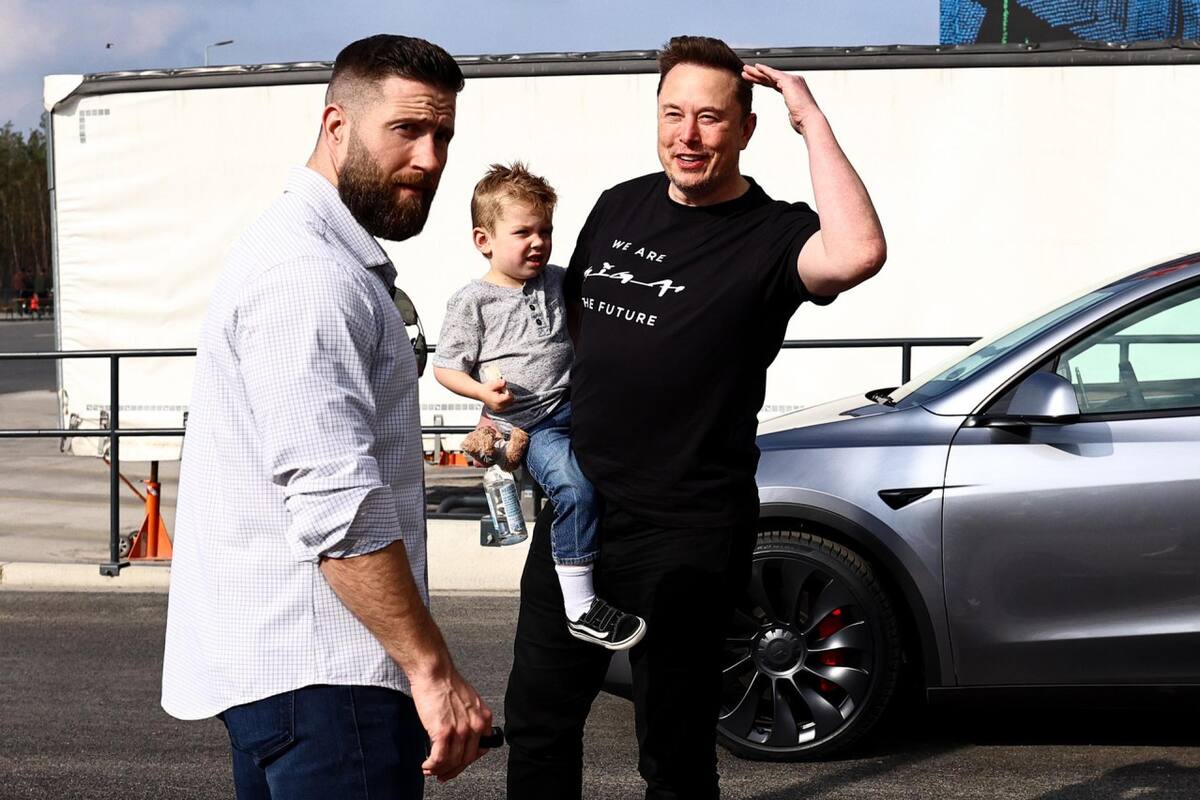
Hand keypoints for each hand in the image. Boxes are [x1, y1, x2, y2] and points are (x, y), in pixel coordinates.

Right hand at [409, 665, 493, 781]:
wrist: (434, 672)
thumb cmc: (446, 683)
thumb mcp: (469, 701)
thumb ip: (470, 718)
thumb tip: (464, 736)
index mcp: (483, 717)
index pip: (480, 749)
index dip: (467, 761)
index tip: (458, 764)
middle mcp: (475, 725)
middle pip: (466, 759)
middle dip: (453, 770)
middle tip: (443, 774)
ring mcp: (460, 730)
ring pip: (452, 761)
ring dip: (440, 770)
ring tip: (431, 770)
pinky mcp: (443, 731)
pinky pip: (439, 758)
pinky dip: (432, 766)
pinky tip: (426, 766)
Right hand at [479, 378, 513, 412]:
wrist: (480, 394)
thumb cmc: (486, 388)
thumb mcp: (492, 384)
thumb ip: (499, 383)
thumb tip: (504, 381)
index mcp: (497, 401)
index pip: (509, 397)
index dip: (508, 391)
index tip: (503, 388)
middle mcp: (498, 407)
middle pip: (511, 400)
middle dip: (508, 394)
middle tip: (501, 390)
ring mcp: (499, 409)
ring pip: (509, 402)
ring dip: (506, 397)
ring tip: (499, 394)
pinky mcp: (499, 410)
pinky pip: (506, 405)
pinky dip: (505, 400)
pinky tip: (499, 398)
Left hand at [742, 63, 823, 135]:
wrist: (809, 120)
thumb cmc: (803, 120)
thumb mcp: (795, 114)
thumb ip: (792, 111)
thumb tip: (792, 114)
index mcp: (794, 89)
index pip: (775, 83)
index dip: (763, 81)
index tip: (753, 80)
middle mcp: (794, 81)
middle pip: (771, 77)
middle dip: (758, 74)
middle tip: (746, 72)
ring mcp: (792, 80)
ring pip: (770, 74)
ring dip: (757, 72)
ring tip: (746, 69)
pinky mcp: (789, 81)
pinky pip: (773, 74)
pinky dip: (765, 70)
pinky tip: (756, 67)